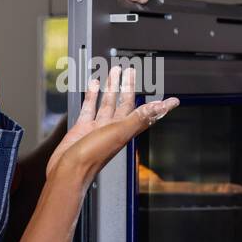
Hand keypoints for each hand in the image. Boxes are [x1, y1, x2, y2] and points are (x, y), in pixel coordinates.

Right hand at [46, 65, 178, 181]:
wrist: (68, 170)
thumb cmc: (93, 156)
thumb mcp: (119, 132)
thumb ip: (138, 118)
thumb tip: (160, 107)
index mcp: (126, 129)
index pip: (148, 114)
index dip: (160, 107)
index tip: (173, 101)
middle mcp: (114, 128)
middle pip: (125, 103)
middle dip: (129, 87)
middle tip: (131, 71)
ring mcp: (98, 127)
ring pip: (108, 102)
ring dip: (112, 87)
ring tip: (114, 71)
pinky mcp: (83, 128)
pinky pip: (90, 107)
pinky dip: (92, 95)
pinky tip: (94, 85)